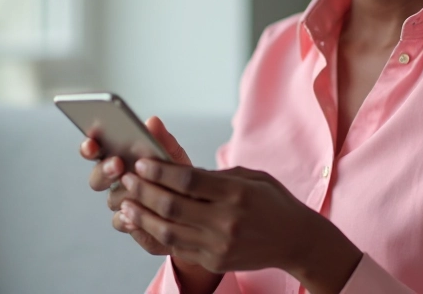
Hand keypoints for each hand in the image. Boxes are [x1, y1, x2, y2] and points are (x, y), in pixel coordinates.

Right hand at [79, 116, 194, 254]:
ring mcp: (121, 202)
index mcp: (121, 158)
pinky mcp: (129, 222)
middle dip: (105, 170)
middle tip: (118, 164)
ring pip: (111, 199)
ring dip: (121, 194)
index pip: (96, 149)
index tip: (92, 144)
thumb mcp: (174, 157)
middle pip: (97, 177)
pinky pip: (121, 221)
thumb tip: (152, 122)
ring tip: (134, 190)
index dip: (90, 146)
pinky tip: (135, 217)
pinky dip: (128, 219)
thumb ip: (162, 140)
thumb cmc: (178, 179)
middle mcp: (116, 180)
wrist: (194, 209)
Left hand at [119, 160, 361, 288]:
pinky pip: (177, 248)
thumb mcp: (251, 177)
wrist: (297, 241)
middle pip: (172, 205)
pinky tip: (143, 224)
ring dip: (143, 216)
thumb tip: (178, 171)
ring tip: (126, 204)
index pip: (188, 181)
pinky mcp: (215, 261)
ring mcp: (220, 244)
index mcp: (237, 193)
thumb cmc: (274, 202)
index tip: (141, 162)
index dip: (159, 171)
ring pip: (169, 231)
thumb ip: (216, 175)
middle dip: (144, 190)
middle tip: (127, 178)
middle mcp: (227, 221)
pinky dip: (156, 235)